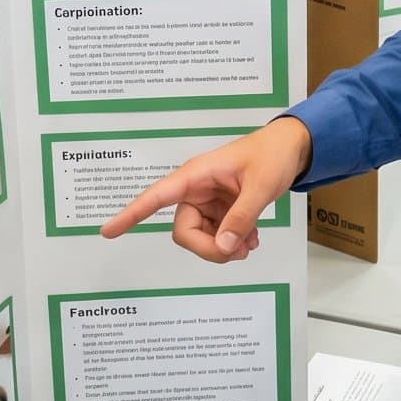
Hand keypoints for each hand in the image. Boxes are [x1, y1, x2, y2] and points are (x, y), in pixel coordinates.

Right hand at [99, 115, 312, 257]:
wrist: (293, 148)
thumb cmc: (273, 156)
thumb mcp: (260, 186)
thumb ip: (241, 218)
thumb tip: (223, 248)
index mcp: (196, 175)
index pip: (156, 196)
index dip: (131, 214)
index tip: (107, 231)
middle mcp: (196, 190)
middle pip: (184, 231)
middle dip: (208, 248)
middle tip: (238, 252)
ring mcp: (209, 201)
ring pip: (202, 237)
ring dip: (224, 247)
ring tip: (251, 244)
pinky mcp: (222, 210)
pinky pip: (217, 235)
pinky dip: (232, 242)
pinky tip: (252, 240)